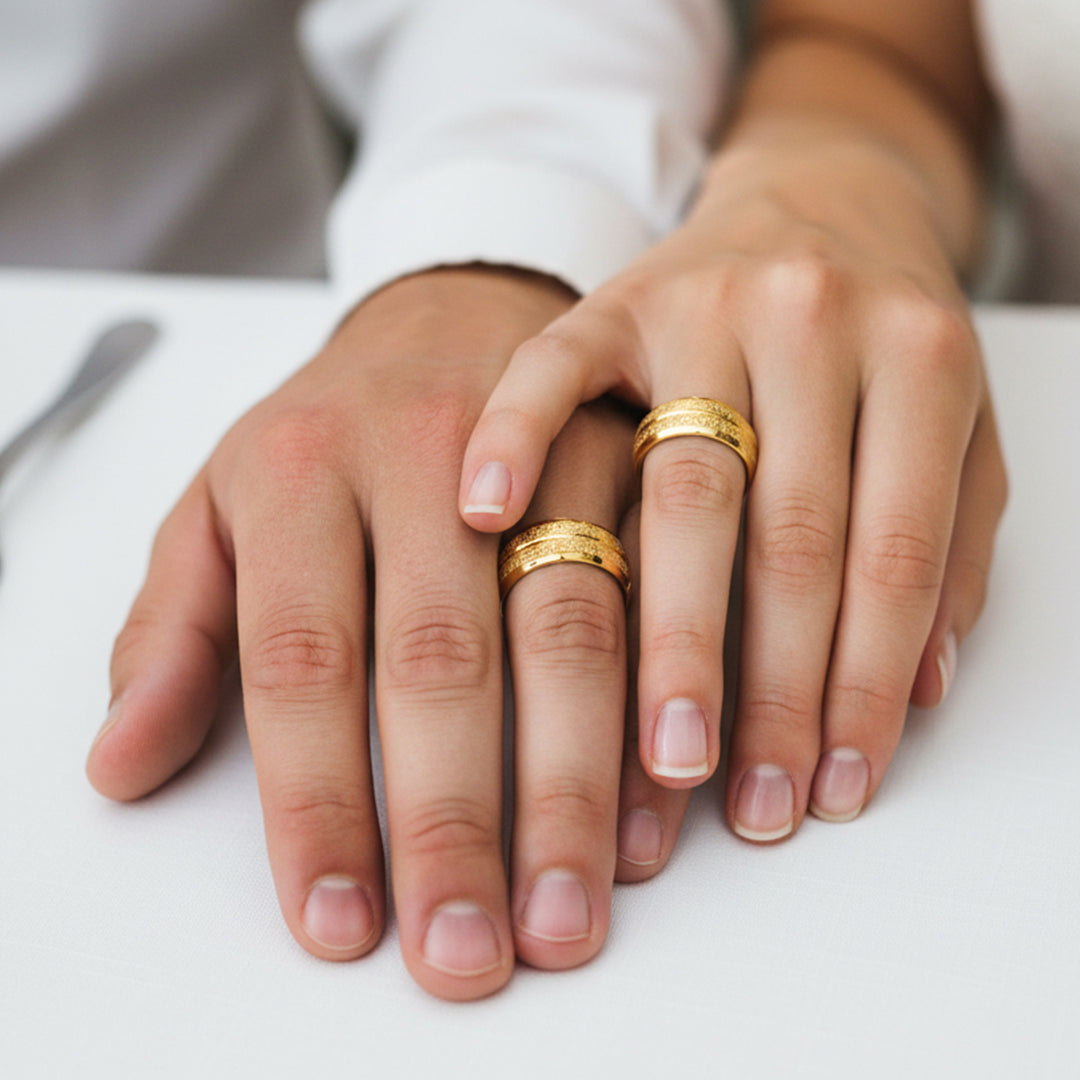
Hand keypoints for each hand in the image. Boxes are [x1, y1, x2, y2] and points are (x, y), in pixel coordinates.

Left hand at [85, 268, 665, 999]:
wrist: (447, 320)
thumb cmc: (324, 435)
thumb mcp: (219, 509)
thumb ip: (176, 633)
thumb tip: (122, 765)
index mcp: (301, 468)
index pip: (300, 656)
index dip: (318, 799)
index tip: (340, 921)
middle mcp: (424, 454)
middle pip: (441, 656)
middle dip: (455, 820)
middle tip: (468, 950)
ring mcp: (539, 451)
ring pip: (568, 627)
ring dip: (575, 783)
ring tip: (570, 907)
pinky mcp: (625, 460)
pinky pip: (657, 588)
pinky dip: (663, 701)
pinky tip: (660, 800)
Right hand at [458, 130, 1007, 840]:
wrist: (822, 196)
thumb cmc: (891, 331)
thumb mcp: (961, 421)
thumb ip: (953, 543)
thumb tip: (916, 690)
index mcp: (919, 357)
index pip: (894, 555)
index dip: (864, 686)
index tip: (833, 786)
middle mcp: (811, 321)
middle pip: (789, 537)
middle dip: (771, 690)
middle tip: (749, 805)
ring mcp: (703, 304)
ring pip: (684, 489)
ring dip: (672, 635)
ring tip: (663, 754)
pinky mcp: (615, 297)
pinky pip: (550, 367)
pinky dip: (514, 435)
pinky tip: (483, 516)